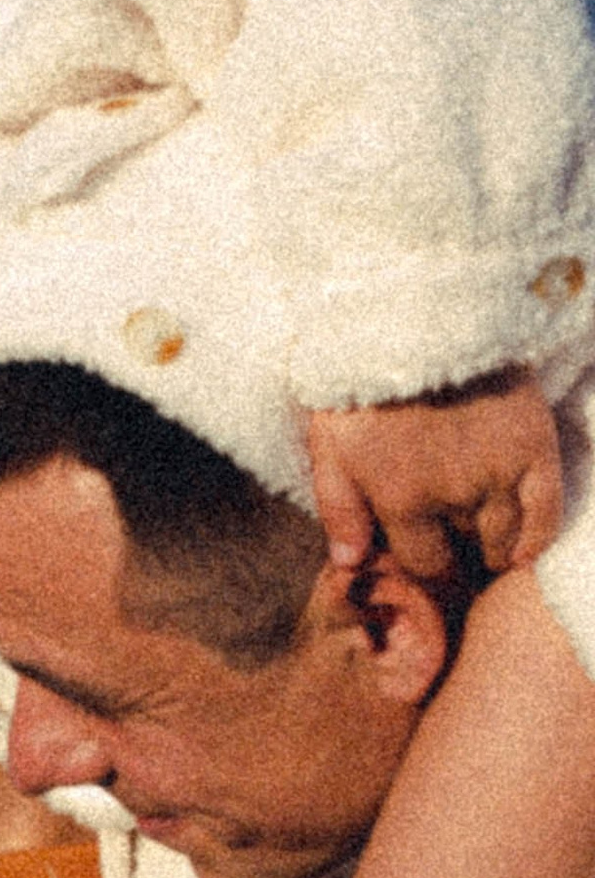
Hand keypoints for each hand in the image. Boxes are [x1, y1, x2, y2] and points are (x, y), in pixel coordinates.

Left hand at [303, 370, 562, 579]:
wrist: (415, 314)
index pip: (425, 563)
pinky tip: (524, 550)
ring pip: (505, 538)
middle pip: (466, 551)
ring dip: (494, 547)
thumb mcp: (330, 441)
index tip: (424, 551)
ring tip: (483, 541)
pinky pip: (546, 512)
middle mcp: (454, 495)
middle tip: (452, 541)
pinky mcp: (533, 446)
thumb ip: (339, 508)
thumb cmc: (361, 378)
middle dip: (457, 551)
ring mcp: (498, 472)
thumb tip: (349, 563)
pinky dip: (538, 538)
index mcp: (401, 498)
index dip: (425, 562)